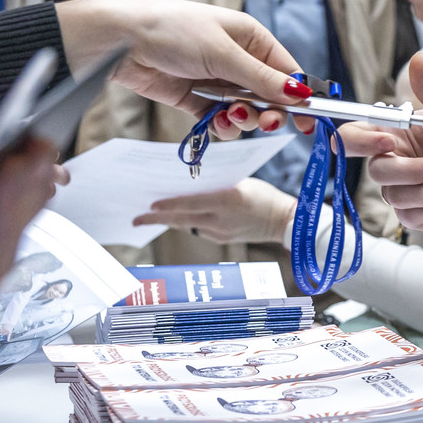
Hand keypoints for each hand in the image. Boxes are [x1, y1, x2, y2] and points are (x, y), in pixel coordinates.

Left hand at [55, 0, 315, 128]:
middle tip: (265, 121)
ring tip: (231, 117)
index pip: (287, 71)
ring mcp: (216, 80)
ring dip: (243, 119)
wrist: (119, 41)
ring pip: (245, 110)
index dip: (299, 96)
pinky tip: (216, 122)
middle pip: (268, 95)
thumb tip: (300, 94)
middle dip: (268, 111)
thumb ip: (262, 78)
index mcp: (252, 39)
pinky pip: (220, 119)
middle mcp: (238, 59)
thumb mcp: (223, 53)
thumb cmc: (173, 31)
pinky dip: (221, 126)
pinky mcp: (195, 98)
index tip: (309, 120)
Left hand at [133, 178, 297, 244]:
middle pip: (181, 220)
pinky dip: (187, 222)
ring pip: (187, 225)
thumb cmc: (266, 196)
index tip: (149, 205)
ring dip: (170, 220)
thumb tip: (190, 185)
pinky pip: (198, 230)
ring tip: (152, 216)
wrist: (286, 222)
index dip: (167, 205)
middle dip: (156, 219)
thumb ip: (217, 185)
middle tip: (136, 218)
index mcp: (227, 200)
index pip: (189, 204)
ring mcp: (220, 233)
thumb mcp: (243, 182)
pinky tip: (179, 218)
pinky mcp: (222, 240)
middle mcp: (221, 219)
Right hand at [339, 53, 422, 244]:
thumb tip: (418, 58)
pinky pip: (412, 217)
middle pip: (377, 171)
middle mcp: (393, 162)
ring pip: (396, 197)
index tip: (386, 142)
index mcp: (395, 133)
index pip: (353, 137)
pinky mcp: (415, 215)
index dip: (356, 141)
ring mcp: (402, 190)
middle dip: (412, 170)